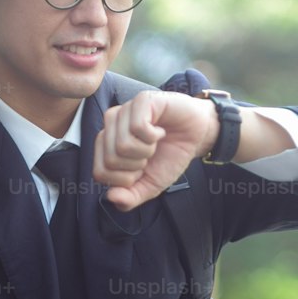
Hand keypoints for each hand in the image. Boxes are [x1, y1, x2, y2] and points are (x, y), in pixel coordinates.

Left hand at [92, 91, 218, 210]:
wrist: (197, 136)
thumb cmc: (171, 156)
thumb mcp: (150, 185)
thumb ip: (130, 197)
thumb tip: (111, 197)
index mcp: (106, 145)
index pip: (100, 173)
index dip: (125, 179)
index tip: (141, 169)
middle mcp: (110, 126)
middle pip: (110, 160)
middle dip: (137, 165)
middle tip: (150, 154)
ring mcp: (124, 111)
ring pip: (122, 145)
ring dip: (146, 150)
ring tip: (155, 142)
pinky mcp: (141, 100)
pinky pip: (137, 127)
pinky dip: (154, 136)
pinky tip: (160, 131)